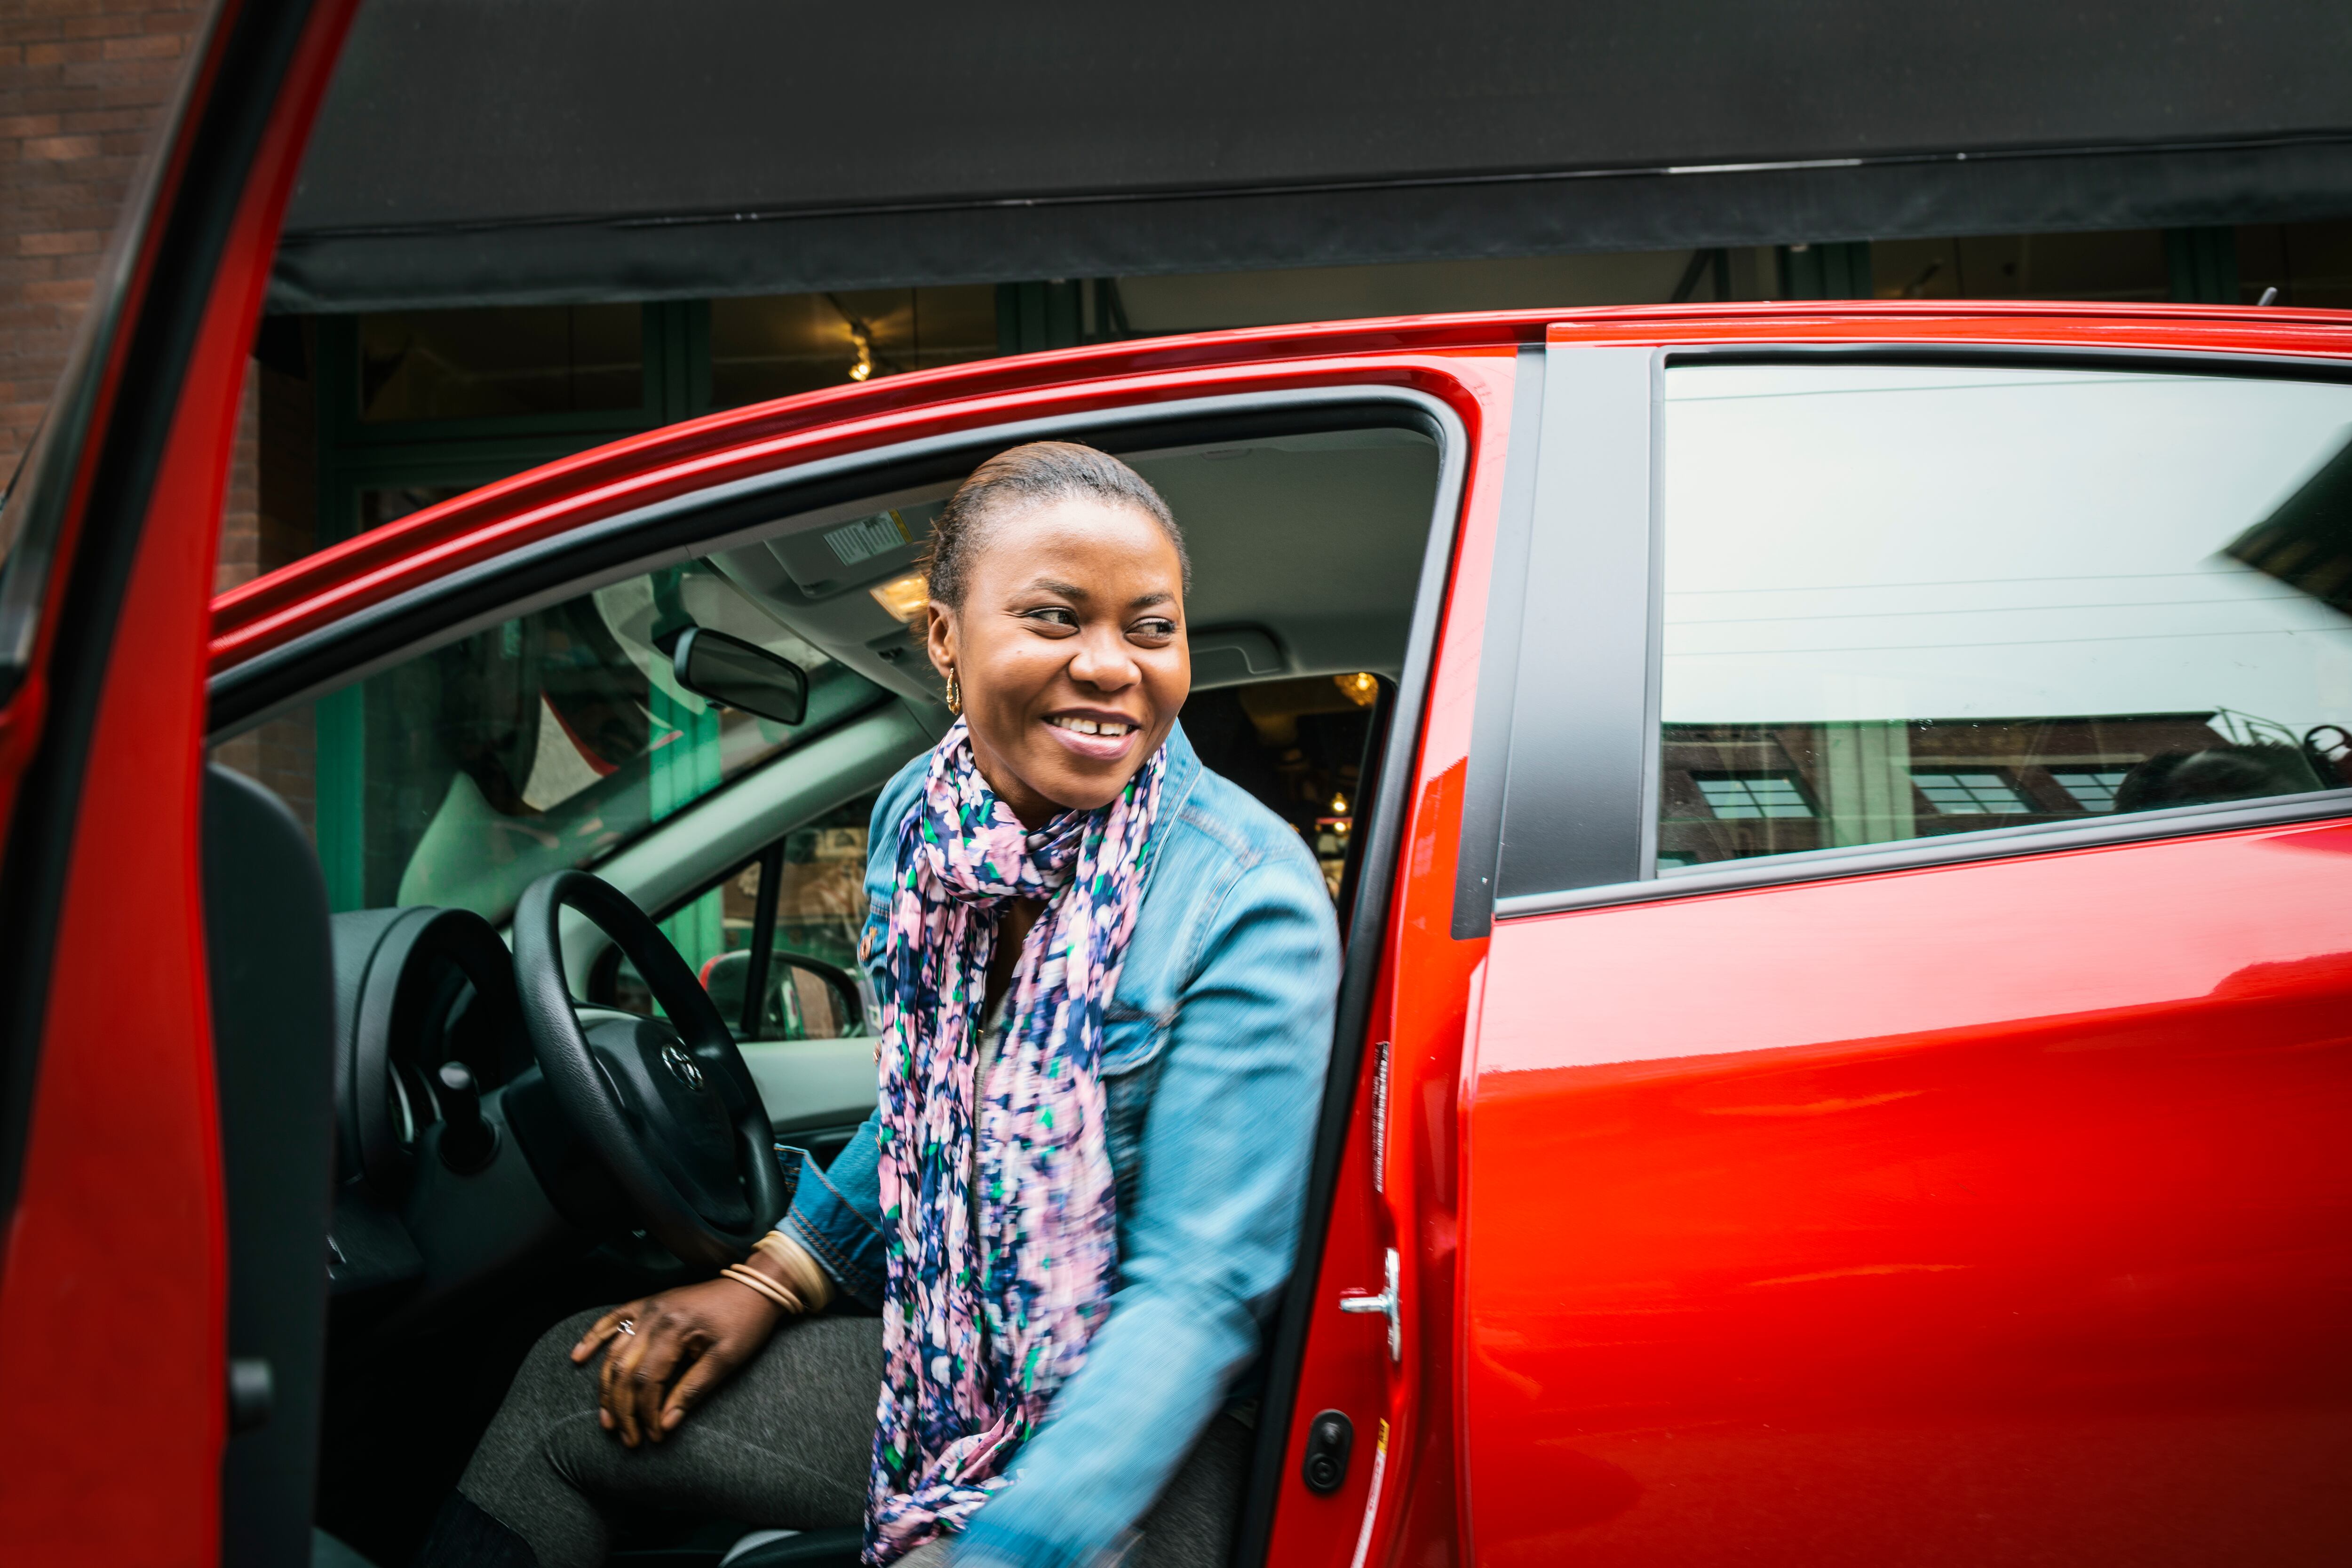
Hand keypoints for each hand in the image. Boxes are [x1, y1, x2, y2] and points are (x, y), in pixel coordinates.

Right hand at [570, 1277, 784, 1445]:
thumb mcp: (727, 1360)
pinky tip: (578, 1357)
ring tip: (606, 1419)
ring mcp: (648, 1307)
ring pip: (614, 1352)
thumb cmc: (746, 1324)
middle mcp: (654, 1315)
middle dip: (623, 1409)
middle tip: (628, 1438)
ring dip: (606, 1388)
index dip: (647, 1414)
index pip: (647, 1381)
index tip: (654, 1437)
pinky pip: (612, 1319)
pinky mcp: (648, 1303)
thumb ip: (693, 1390)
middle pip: (624, 1370)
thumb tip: (666, 1425)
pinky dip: (593, 1337)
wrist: (756, 1287)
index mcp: (675, 1328)